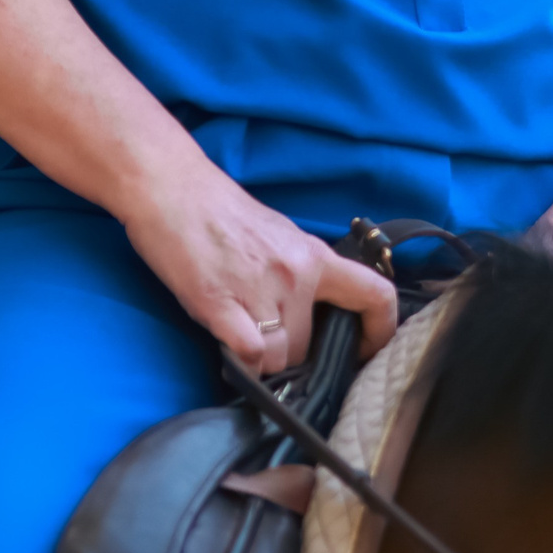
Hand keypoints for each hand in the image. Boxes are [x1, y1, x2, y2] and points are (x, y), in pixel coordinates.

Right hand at [121, 159, 395, 372]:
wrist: (172, 188)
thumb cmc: (221, 212)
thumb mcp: (279, 237)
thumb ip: (302, 273)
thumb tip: (313, 313)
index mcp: (315, 255)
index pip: (374, 295)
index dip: (379, 330)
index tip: (365, 350)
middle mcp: (295, 274)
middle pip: (310, 345)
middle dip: (291, 353)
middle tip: (267, 338)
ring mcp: (259, 290)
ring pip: (280, 358)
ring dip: (263, 360)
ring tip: (242, 337)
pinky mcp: (220, 304)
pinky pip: (249, 355)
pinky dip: (241, 363)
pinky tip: (230, 347)